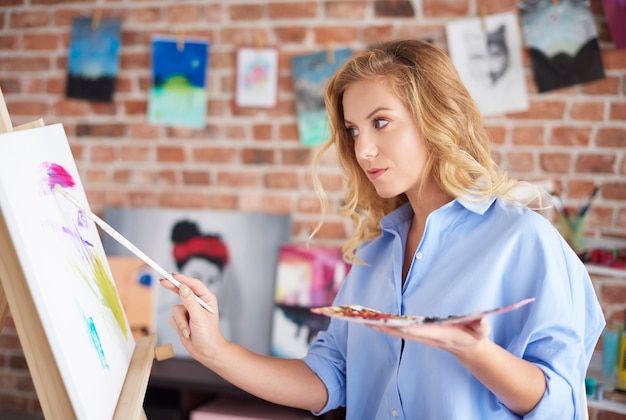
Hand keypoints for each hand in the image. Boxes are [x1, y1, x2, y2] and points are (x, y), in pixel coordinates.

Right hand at [160, 273, 226, 363]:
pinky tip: (187, 333)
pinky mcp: (182, 320)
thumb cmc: (208, 334)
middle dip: (173, 287)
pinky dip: (178, 326)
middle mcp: (197, 303)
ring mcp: (189, 311)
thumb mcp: (199, 317)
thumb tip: (182, 288)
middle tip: (163, 281)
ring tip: (189, 330)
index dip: (183, 279)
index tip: (173, 275)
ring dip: (181, 321)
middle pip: (182, 290)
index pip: (193, 284)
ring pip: (176, 308)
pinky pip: (173, 318)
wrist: (206, 352)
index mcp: (206, 299)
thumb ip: (190, 302)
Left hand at [370, 317, 490, 357]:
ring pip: (397, 332)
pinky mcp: (417, 334)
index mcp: (440, 334)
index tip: (396, 325)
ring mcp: (420, 336)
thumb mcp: (482, 330)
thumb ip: (482, 324)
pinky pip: (398, 330)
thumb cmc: (476, 335)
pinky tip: (372, 321)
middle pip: (403, 333)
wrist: (469, 348)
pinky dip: (385, 326)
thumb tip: (483, 318)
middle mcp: (426, 337)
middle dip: (386, 328)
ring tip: (362, 319)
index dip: (409, 329)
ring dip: (380, 327)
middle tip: (367, 321)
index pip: (422, 332)